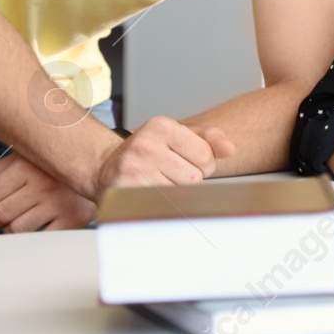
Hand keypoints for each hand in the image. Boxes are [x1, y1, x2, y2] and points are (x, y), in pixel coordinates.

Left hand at [0, 153, 96, 232]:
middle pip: (0, 213)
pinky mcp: (73, 219)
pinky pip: (39, 238)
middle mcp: (44, 184)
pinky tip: (32, 227)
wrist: (103, 166)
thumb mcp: (26, 158)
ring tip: (14, 220)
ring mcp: (60, 203)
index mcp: (29, 166)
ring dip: (9, 228)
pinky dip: (29, 237)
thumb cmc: (58, 165)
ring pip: (16, 229)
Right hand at [92, 115, 235, 194]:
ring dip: (174, 195)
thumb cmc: (147, 153)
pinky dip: (160, 206)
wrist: (103, 167)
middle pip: (194, 178)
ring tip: (157, 183)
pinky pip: (161, 208)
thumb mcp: (176, 136)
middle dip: (187, 181)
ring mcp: (132, 170)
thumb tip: (230, 149)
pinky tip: (149, 195)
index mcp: (161, 126)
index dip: (202, 165)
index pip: (205, 156)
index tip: (185, 162)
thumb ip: (208, 140)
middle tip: (168, 174)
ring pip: (179, 195)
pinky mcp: (123, 193)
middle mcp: (145, 145)